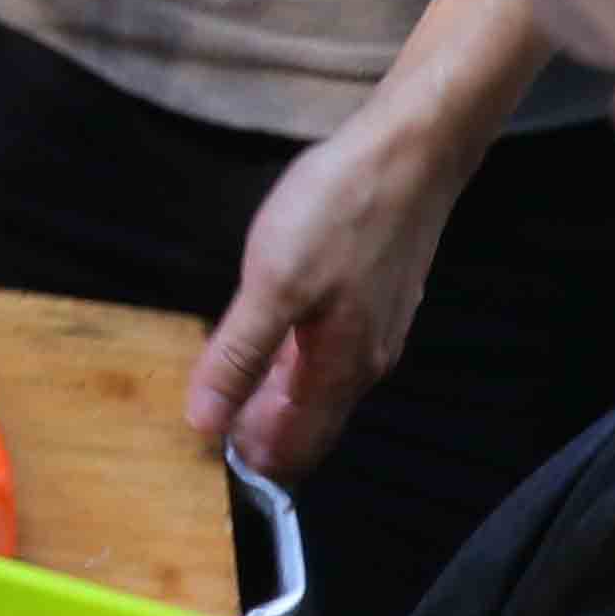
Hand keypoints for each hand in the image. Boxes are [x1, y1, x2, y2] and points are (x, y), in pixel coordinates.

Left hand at [198, 81, 498, 472]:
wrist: (410, 152)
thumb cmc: (342, 212)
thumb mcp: (273, 286)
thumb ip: (238, 357)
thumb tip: (204, 423)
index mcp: (340, 370)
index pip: (295, 447)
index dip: (251, 462)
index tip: (205, 463)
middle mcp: (365, 360)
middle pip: (308, 421)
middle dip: (261, 433)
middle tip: (207, 430)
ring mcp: (375, 327)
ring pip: (318, 386)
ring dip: (275, 398)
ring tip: (229, 397)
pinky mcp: (377, 296)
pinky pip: (329, 351)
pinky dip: (294, 363)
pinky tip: (271, 345)